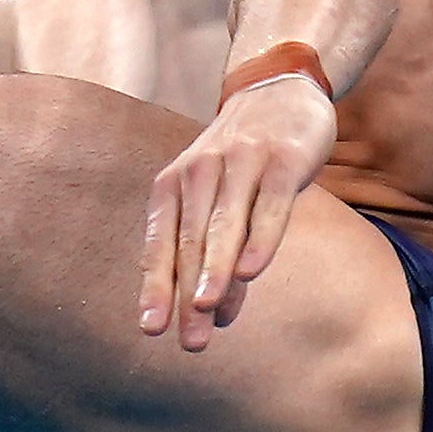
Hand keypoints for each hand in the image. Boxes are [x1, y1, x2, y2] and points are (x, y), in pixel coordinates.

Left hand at [140, 74, 335, 348]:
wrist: (278, 89)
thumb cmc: (241, 161)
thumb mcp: (219, 201)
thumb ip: (216, 256)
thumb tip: (213, 315)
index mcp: (172, 185)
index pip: (161, 244)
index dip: (155, 287)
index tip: (151, 330)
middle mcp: (199, 173)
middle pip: (190, 242)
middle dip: (186, 294)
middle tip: (189, 342)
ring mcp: (240, 163)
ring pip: (224, 225)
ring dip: (214, 270)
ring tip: (206, 311)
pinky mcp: (281, 159)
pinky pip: (269, 205)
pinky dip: (260, 239)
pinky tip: (252, 272)